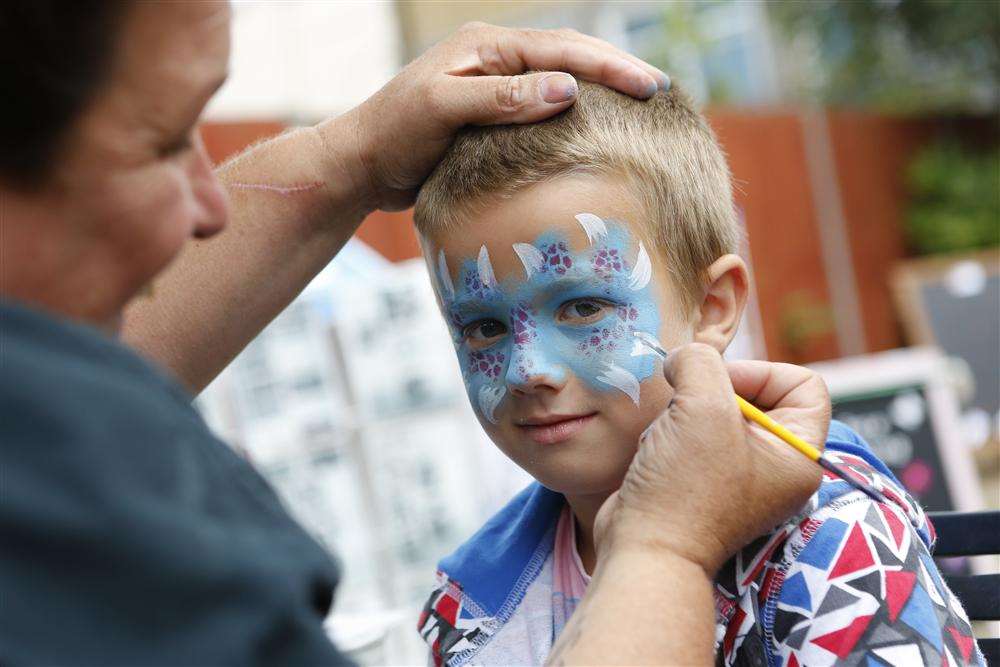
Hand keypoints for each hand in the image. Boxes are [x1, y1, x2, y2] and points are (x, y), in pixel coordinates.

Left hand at [323, 22, 668, 211]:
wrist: (361, 164)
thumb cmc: (394, 134)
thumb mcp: (442, 110)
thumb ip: (501, 98)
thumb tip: (567, 89)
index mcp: (486, 47)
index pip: (561, 50)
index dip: (609, 67)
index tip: (650, 87)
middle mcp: (495, 59)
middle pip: (569, 57)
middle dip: (616, 72)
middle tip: (661, 92)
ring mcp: (494, 86)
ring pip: (560, 82)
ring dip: (599, 91)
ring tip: (641, 107)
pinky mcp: (491, 115)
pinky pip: (543, 110)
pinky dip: (573, 117)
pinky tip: (593, 132)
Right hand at [595, 344, 828, 574]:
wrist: (644, 550)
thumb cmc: (684, 487)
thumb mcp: (702, 406)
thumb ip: (701, 362)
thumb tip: (684, 360)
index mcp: (798, 457)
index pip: (804, 384)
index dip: (762, 371)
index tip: (720, 384)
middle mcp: (774, 468)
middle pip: (756, 394)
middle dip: (713, 389)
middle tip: (687, 404)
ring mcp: (736, 476)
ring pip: (715, 411)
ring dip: (685, 410)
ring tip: (669, 435)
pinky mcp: (700, 481)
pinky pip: (690, 433)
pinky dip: (670, 431)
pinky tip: (656, 450)